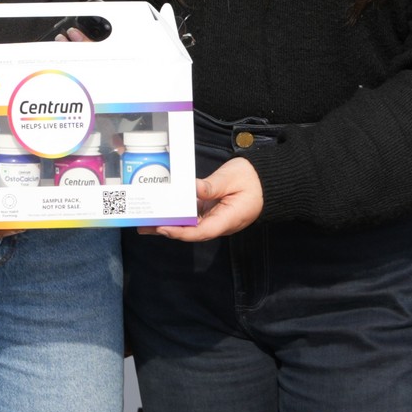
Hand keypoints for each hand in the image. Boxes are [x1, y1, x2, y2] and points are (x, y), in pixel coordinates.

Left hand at [148, 156, 263, 240]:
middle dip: (168, 230)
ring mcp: (216, 218)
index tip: (163, 228)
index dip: (181, 232)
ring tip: (147, 222)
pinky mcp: (213, 211)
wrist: (266, 180)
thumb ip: (212, 186)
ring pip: (191, 225)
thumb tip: (193, 188)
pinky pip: (194, 217)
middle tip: (145, 227)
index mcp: (228, 219)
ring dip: (170, 223)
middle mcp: (221, 223)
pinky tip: (164, 211)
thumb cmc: (252, 179)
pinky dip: (179, 215)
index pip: (201, 232)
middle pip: (192, 232)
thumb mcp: (231, 178)